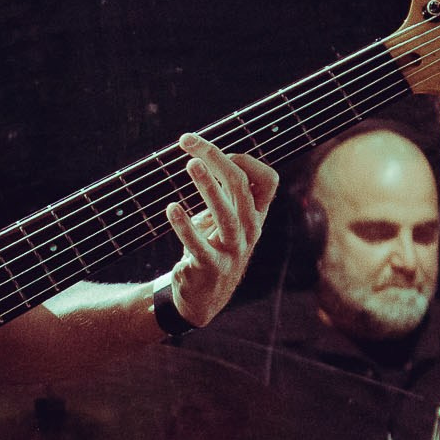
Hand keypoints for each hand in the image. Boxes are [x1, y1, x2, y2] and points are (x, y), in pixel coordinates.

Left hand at [165, 132, 276, 326]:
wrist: (204, 297)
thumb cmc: (213, 247)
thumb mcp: (225, 219)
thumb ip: (226, 192)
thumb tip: (208, 152)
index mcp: (256, 215)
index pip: (267, 180)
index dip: (245, 159)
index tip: (212, 152)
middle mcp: (250, 231)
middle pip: (241, 187)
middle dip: (216, 159)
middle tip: (189, 142)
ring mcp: (233, 250)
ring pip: (226, 214)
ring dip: (208, 186)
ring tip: (191, 164)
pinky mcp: (211, 267)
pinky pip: (198, 244)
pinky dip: (184, 225)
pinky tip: (172, 207)